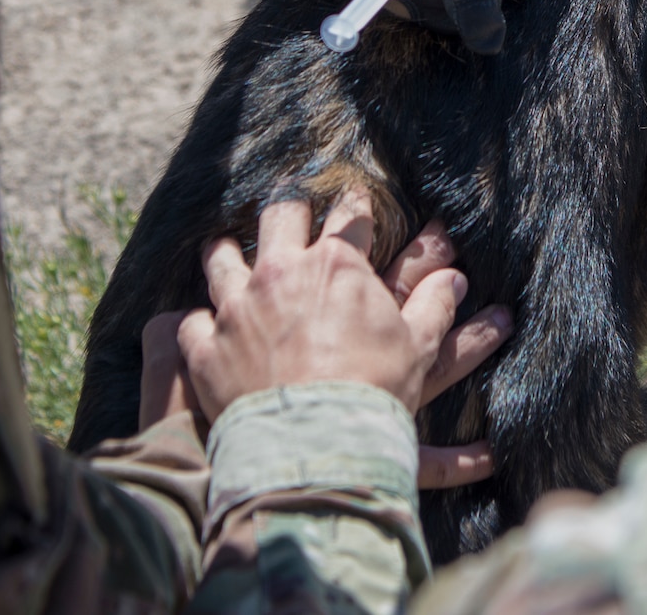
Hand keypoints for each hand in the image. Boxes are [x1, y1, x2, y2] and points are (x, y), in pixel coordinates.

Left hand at [175, 195, 511, 477]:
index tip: (355, 199)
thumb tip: (454, 280)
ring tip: (225, 248)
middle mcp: (281, 274)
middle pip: (279, 217)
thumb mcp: (417, 347)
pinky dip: (198, 323)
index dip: (355, 205)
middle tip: (293, 213)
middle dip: (289, 211)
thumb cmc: (373, 393)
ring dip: (225, 252)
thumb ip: (433, 306)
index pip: (349, 216)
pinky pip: (191, 323)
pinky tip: (204, 324)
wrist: (316, 446)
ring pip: (220, 259)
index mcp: (336, 265)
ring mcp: (237, 309)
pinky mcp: (206, 349)